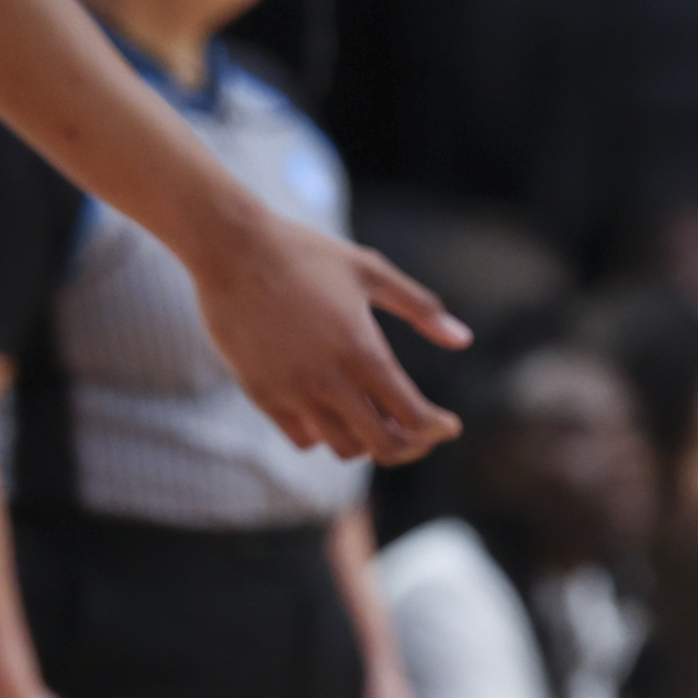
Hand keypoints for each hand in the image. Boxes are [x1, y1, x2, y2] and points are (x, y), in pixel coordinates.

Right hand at [193, 209, 473, 462]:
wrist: (234, 250)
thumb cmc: (308, 254)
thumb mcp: (371, 270)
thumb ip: (420, 308)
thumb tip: (463, 339)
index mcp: (361, 348)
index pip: (409, 413)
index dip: (435, 428)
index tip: (449, 426)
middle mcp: (327, 379)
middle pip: (380, 445)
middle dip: (409, 445)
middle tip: (420, 433)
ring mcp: (291, 391)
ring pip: (342, 447)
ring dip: (367, 441)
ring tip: (378, 419)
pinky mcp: (262, 395)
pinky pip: (302, 437)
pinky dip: (325, 434)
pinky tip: (336, 410)